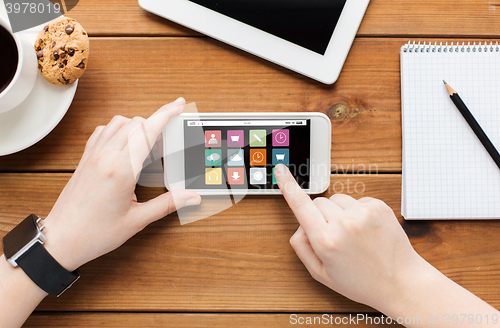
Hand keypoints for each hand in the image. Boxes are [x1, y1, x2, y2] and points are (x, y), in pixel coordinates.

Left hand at [42, 98, 200, 271]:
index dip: (166, 114)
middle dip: (156, 122)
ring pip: (118, 122)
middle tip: (169, 137)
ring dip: (136, 125)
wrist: (62, 239)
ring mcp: (93, 156)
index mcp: (121, 170)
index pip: (148, 131)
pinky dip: (118, 130)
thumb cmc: (95, 233)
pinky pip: (102, 131)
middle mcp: (105, 157)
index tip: (178, 105)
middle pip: (135, 122)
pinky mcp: (85, 159)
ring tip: (148, 141)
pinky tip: (124, 143)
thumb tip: (191, 196)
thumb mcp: (137, 220)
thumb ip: (168, 204)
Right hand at [274, 164, 426, 312]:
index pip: (301, 205)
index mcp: (326, 241)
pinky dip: (356, 212)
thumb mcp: (321, 273)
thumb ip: (302, 247)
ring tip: (352, 235)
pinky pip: (356, 200)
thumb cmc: (361, 281)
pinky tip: (365, 231)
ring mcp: (363, 213)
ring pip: (336, 200)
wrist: (401, 282)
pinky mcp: (378, 207)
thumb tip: (300, 224)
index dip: (288, 186)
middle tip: (334, 237)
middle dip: (320, 216)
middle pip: (318, 202)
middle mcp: (344, 224)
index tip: (280, 170)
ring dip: (339, 212)